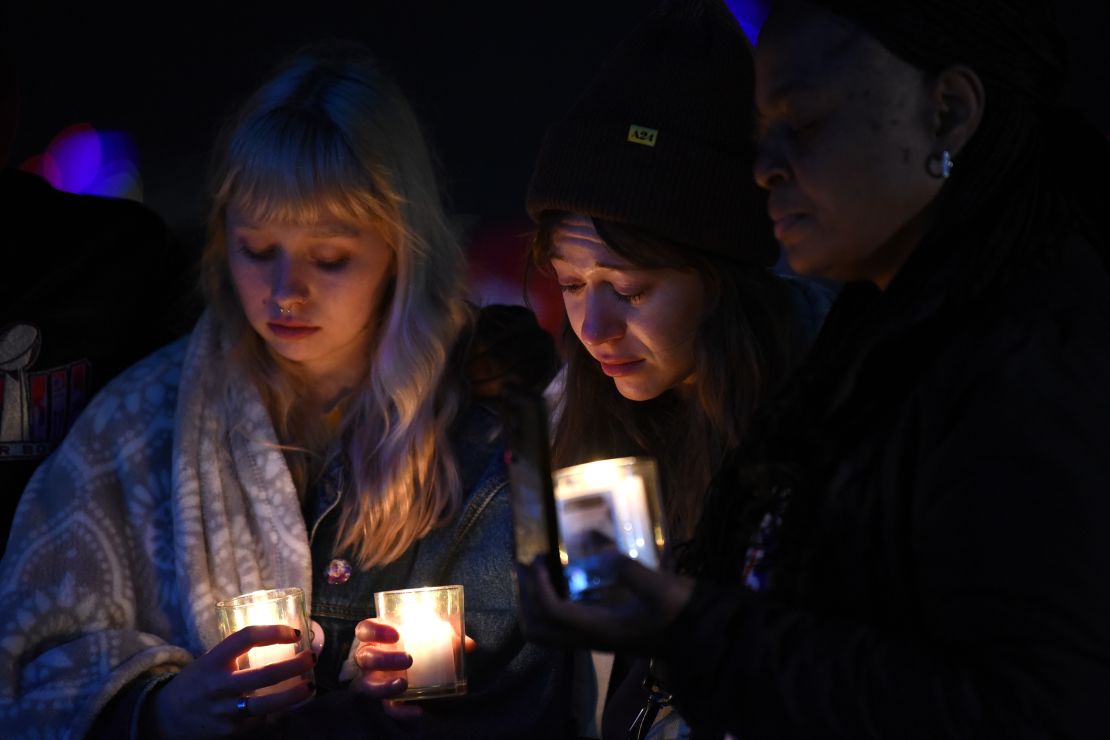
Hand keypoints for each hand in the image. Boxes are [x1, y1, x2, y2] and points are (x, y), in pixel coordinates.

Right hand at [150, 625, 314, 738]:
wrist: (166, 718)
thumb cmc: (198, 682)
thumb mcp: (210, 661)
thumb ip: (237, 653)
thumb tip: (281, 639)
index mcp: (213, 661)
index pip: (246, 637)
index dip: (274, 632)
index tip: (294, 632)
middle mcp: (218, 685)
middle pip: (264, 674)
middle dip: (294, 665)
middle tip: (311, 658)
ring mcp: (223, 710)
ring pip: (265, 705)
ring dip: (292, 695)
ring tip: (310, 687)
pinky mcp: (229, 731)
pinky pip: (259, 722)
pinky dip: (276, 715)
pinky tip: (287, 708)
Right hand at [350, 619, 477, 720]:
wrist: (411, 673)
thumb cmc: (416, 646)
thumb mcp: (428, 637)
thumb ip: (446, 637)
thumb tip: (469, 644)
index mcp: (376, 637)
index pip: (364, 630)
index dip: (375, 631)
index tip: (396, 634)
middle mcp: (368, 658)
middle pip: (366, 658)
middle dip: (384, 659)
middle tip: (408, 659)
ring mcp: (372, 680)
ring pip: (368, 685)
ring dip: (384, 686)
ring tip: (403, 684)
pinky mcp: (382, 700)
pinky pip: (388, 708)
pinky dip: (401, 711)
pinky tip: (417, 710)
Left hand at [515, 552, 694, 653]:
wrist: (705, 634)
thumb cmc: (684, 612)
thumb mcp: (662, 588)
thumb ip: (630, 570)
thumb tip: (599, 553)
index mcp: (601, 630)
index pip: (552, 612)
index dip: (538, 585)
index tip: (540, 558)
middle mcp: (592, 638)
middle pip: (538, 631)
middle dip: (525, 598)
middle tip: (526, 565)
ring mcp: (597, 637)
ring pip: (548, 631)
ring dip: (534, 603)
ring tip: (538, 570)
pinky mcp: (604, 630)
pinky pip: (564, 623)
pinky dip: (551, 602)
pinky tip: (563, 576)